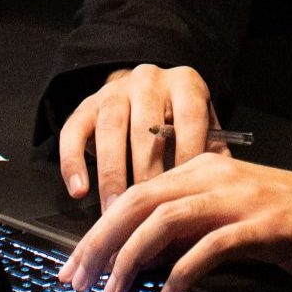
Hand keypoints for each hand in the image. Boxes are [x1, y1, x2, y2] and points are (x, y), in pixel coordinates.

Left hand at [56, 153, 291, 291]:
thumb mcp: (233, 215)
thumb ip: (190, 227)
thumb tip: (139, 256)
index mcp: (206, 168)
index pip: (137, 193)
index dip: (99, 230)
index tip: (76, 265)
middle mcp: (219, 175)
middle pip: (140, 202)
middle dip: (101, 243)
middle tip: (79, 280)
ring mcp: (243, 199)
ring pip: (168, 219)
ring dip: (132, 258)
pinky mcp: (267, 226)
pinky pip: (213, 245)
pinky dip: (184, 271)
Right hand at [58, 63, 222, 206]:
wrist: (147, 93)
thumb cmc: (180, 122)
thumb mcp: (204, 127)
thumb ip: (212, 153)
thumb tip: (219, 191)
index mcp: (185, 83)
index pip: (189, 116)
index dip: (187, 153)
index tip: (184, 192)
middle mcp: (149, 80)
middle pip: (146, 127)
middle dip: (145, 172)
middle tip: (146, 211)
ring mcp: (114, 91)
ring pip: (110, 130)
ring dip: (111, 174)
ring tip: (113, 210)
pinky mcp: (85, 106)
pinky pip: (73, 133)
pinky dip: (73, 163)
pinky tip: (79, 192)